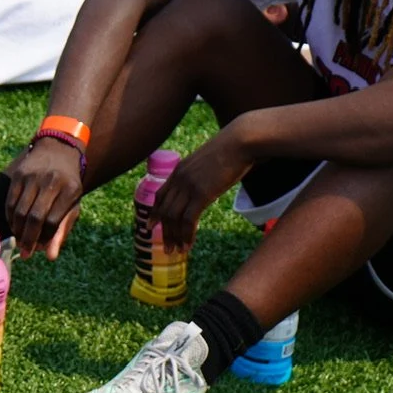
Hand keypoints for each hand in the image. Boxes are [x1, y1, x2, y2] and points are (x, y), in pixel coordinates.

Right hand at [3, 136, 85, 258]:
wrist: (57, 150)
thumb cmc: (67, 184)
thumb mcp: (72, 204)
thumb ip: (62, 230)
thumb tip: (50, 257)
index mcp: (70, 189)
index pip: (53, 221)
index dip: (45, 238)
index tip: (40, 249)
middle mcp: (51, 181)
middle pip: (34, 217)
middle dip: (28, 239)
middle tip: (26, 253)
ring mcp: (33, 176)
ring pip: (19, 211)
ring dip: (17, 230)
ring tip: (20, 240)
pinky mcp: (18, 175)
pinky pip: (10, 202)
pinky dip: (10, 218)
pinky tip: (14, 226)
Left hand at [154, 127, 252, 247]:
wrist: (241, 140)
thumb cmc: (232, 149)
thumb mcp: (209, 161)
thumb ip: (202, 173)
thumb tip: (207, 183)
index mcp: (179, 170)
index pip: (160, 195)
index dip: (155, 213)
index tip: (151, 226)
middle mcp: (179, 179)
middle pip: (165, 210)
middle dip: (165, 232)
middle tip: (168, 249)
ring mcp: (189, 186)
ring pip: (173, 217)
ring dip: (174, 237)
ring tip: (177, 252)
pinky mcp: (201, 193)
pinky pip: (188, 219)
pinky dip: (187, 235)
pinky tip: (189, 245)